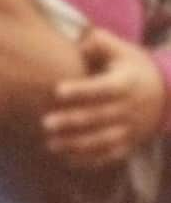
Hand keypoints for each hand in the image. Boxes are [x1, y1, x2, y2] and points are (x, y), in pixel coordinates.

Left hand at [42, 28, 166, 169]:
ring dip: (76, 145)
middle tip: (45, 123)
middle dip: (72, 121)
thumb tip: (80, 41)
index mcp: (126, 84)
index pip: (103, 88)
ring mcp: (130, 130)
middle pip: (99, 117)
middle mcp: (129, 109)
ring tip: (50, 144)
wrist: (166, 94)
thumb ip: (100, 43)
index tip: (57, 90)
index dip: (81, 90)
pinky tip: (65, 159)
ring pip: (102, 141)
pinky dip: (89, 160)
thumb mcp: (123, 50)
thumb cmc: (132, 67)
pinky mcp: (129, 144)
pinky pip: (109, 156)